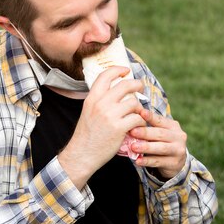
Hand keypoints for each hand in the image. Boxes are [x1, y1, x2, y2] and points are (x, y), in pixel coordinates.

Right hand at [59, 67, 145, 188]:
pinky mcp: (119, 128)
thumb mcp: (88, 111)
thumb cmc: (87, 134)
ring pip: (134, 102)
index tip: (126, 71)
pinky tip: (136, 126)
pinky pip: (138, 118)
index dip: (118, 70)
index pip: (106, 75)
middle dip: (137, 85)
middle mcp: (100, 104)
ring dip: (139, 108)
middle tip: (140, 88)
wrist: (82, 154)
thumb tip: (116, 90)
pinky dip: (140, 121)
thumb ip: (100, 100)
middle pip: (125, 85)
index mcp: (92, 98)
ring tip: (137, 114)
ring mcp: (110, 115)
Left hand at [129, 109, 187, 179]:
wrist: (176, 162)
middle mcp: (178, 137)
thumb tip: (132, 118)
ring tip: (133, 147)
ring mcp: (178, 151)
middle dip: (145, 133)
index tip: (141, 113)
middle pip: (161, 134)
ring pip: (161, 148)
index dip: (151, 117)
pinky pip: (158, 162)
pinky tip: (138, 160)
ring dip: (146, 147)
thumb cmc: (163, 143)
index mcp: (173, 126)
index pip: (161, 120)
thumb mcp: (160, 132)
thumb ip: (150, 126)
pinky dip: (147, 161)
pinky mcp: (174, 163)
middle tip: (132, 131)